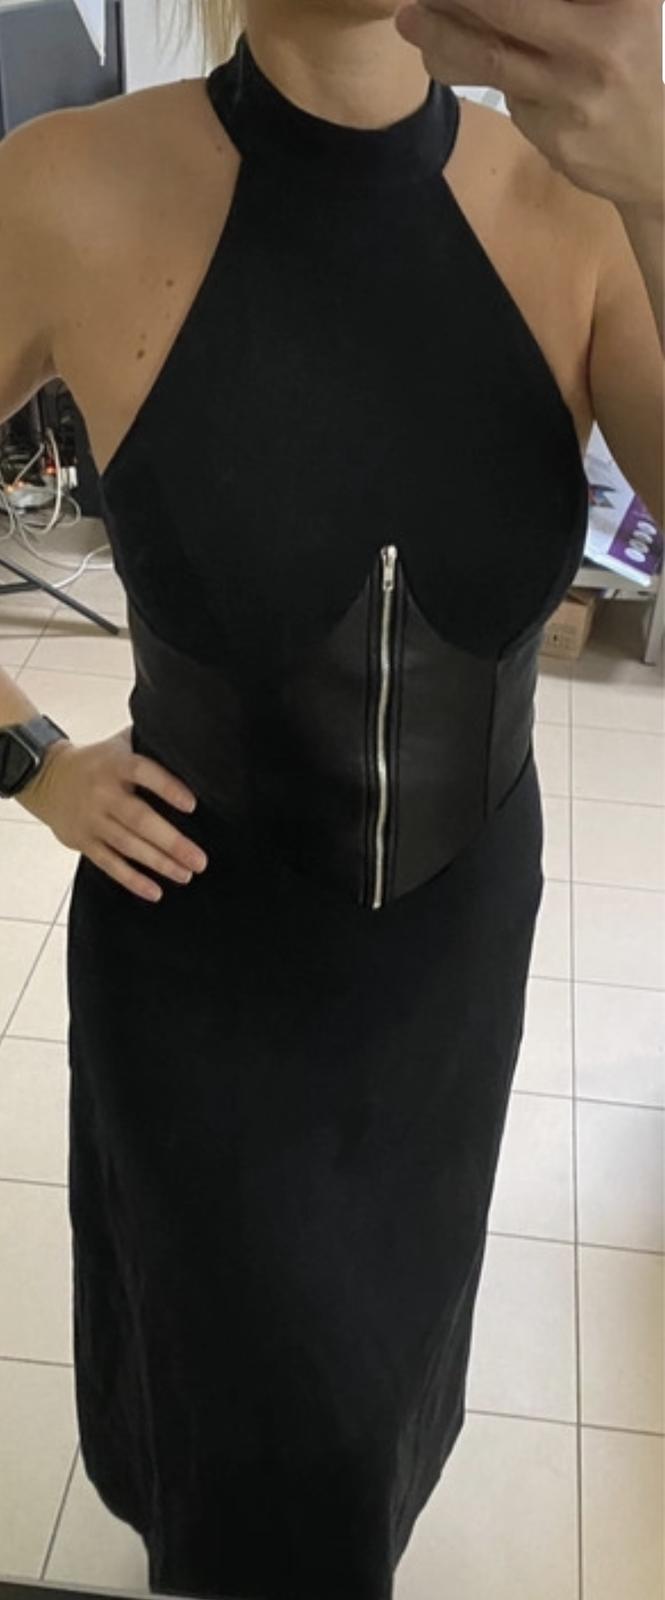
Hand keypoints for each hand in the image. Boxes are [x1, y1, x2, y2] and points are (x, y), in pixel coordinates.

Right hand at [18, 727, 207, 902]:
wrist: (47, 777)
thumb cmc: (98, 762)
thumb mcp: (121, 744)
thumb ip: (152, 743)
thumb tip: (194, 744)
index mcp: (116, 764)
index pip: (144, 773)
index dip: (168, 788)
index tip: (193, 805)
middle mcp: (103, 793)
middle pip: (139, 819)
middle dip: (171, 841)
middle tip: (199, 859)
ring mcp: (92, 819)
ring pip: (127, 845)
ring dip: (158, 863)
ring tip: (185, 874)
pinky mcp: (84, 841)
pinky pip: (109, 864)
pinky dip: (132, 880)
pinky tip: (155, 891)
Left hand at [395, 0, 663, 210]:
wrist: (653, 152)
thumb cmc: (629, 63)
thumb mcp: (623, 10)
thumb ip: (568, 1)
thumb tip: (491, 5)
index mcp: (621, 4)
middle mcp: (599, 44)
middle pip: (510, 9)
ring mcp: (574, 95)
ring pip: (493, 58)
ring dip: (443, 36)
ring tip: (409, 18)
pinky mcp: (554, 136)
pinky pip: (501, 95)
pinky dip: (467, 72)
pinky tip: (443, 55)